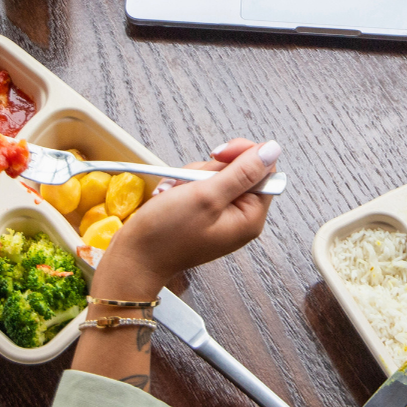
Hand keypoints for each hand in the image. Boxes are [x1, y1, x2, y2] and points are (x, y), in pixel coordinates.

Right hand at [92, 139, 280, 299]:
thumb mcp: (206, 196)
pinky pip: (199, 185)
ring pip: (214, 174)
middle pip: (237, 170)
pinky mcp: (203, 214)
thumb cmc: (167, 234)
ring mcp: (221, 216)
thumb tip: (272, 148)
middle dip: (208, 170)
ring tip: (175, 193)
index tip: (217, 155)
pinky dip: (182, 185)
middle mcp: (240, 217)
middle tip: (189, 184)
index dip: (242, 155)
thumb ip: (242, 172)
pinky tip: (170, 197)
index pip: (264, 170)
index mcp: (250, 216)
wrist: (134, 258)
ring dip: (191, 176)